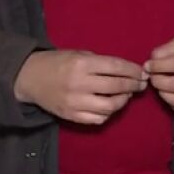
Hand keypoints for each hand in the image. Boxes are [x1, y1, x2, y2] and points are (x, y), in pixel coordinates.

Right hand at [13, 50, 147, 124]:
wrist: (30, 78)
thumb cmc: (58, 62)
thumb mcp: (78, 54)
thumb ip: (100, 63)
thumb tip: (127, 72)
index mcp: (82, 64)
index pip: (115, 67)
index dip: (132, 70)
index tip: (142, 73)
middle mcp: (79, 83)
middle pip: (116, 86)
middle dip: (133, 85)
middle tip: (141, 84)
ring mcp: (75, 102)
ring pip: (110, 106)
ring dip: (123, 101)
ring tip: (126, 95)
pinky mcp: (71, 116)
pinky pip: (97, 119)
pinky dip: (108, 113)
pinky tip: (110, 106)